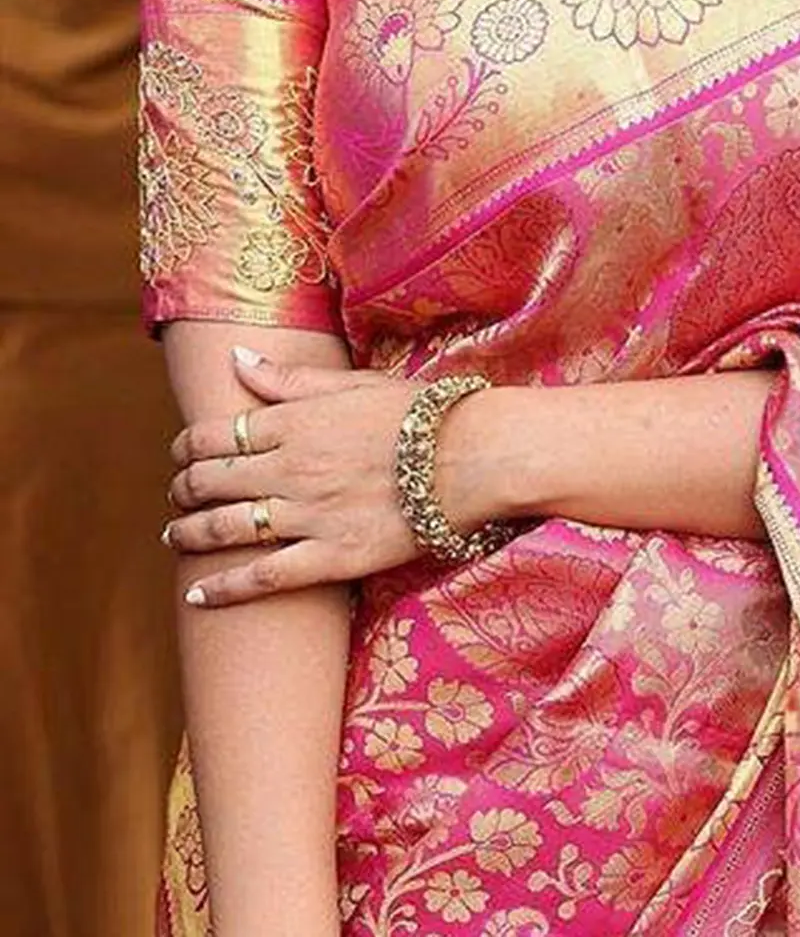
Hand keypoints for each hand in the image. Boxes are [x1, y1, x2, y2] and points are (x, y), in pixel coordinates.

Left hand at [164, 347, 419, 606]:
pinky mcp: (330, 558)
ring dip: (189, 533)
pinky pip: (263, 578)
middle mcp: (290, 469)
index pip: (215, 434)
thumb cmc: (420, 414)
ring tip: (174, 537)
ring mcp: (307, 516)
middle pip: (210, 480)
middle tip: (176, 493)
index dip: (186, 445)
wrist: (472, 457)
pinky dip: (224, 588)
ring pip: (225, 529)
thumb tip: (238, 359)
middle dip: (182, 488)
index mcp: (294, 423)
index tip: (180, 452)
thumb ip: (290, 377)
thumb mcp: (354, 383)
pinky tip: (199, 595)